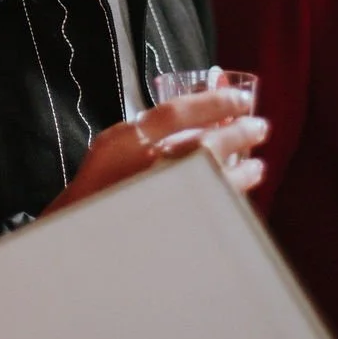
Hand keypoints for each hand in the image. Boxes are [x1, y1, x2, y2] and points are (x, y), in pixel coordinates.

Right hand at [42, 86, 265, 214]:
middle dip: (238, 134)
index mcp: (124, 142)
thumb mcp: (116, 146)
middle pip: (204, 146)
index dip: (215, 102)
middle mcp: (141, 168)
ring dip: (242, 170)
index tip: (241, 99)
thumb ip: (153, 129)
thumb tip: (206, 110)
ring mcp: (158, 199)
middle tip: (260, 127)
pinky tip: (241, 192)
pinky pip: (211, 208)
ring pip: (214, 179)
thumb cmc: (98, 187)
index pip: (176, 113)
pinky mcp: (171, 228)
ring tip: (256, 165)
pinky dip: (231, 196)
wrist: (77, 239)